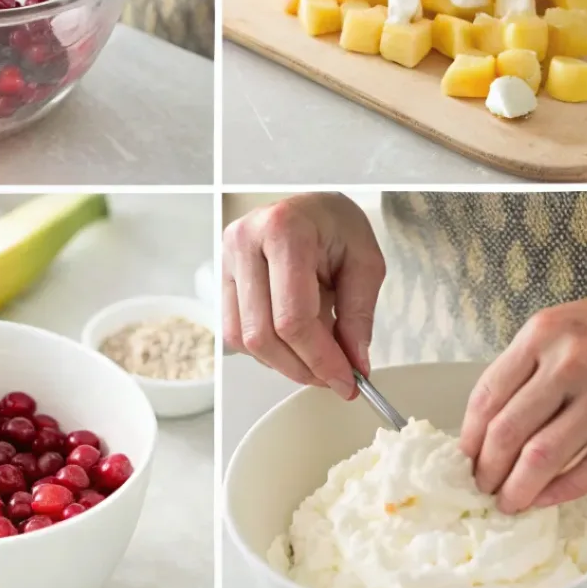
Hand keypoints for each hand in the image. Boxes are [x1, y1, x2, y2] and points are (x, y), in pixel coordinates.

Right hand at [222, 194, 385, 399]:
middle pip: (262, 334)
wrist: (311, 206)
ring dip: (282, 363)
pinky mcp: (221, 275)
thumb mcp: (365, 263)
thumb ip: (359, 316)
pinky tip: (292, 343)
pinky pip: (234, 330)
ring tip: (316, 359)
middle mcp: (245, 242)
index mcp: (284, 231)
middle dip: (301, 368)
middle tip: (332, 379)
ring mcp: (226, 258)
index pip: (293, 317)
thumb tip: (353, 365)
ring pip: (243, 338)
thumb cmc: (337, 225)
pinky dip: (266, 349)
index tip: (345, 380)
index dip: (320, 358)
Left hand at [460, 262, 586, 513]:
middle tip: (482, 486)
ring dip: (518, 487)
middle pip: (507, 431)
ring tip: (509, 500)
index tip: (464, 457)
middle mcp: (568, 364)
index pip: (487, 395)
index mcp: (542, 335)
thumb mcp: (561, 325)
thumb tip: (491, 417)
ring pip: (542, 456)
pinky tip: (546, 497)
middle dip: (487, 469)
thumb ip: (527, 365)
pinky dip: (561, 490)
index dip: (470, 436)